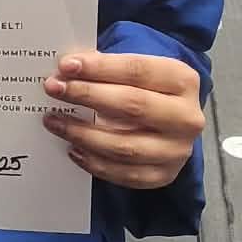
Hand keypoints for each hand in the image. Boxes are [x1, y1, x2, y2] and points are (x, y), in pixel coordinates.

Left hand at [43, 50, 204, 189]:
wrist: (174, 124)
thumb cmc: (148, 91)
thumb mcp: (137, 72)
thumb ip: (108, 68)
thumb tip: (67, 69)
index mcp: (183, 81)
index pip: (137, 71)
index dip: (99, 68)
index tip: (66, 66)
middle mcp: (186, 117)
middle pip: (132, 105)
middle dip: (88, 95)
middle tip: (54, 89)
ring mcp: (177, 150)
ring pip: (124, 146)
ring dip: (83, 133)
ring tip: (55, 121)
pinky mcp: (164, 176)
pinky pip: (123, 174)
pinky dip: (94, 162)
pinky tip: (73, 148)